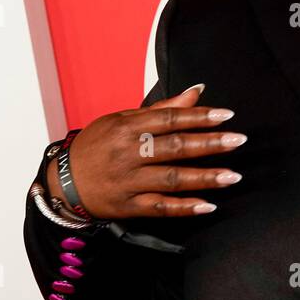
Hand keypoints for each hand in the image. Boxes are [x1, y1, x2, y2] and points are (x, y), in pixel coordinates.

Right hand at [49, 84, 245, 219]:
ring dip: (204, 178)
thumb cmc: (97, 146)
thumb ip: (162, 109)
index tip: (227, 115)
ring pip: (171, 178)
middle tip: (237, 141)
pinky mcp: (127, 206)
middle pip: (174, 147)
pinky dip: (184, 208)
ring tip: (232, 176)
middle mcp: (128, 153)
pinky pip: (159, 207)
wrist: (61, 182)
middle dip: (209, 144)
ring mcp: (128, 181)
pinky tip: (207, 206)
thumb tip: (197, 91)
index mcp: (127, 127)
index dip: (199, 116)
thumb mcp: (123, 120)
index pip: (169, 119)